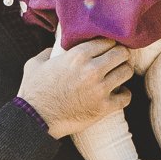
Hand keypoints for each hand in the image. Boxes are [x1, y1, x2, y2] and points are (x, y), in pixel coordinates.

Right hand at [18, 38, 132, 139]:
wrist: (36, 119)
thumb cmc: (33, 91)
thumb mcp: (35, 63)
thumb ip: (49, 52)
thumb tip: (55, 48)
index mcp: (77, 55)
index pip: (107, 40)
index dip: (109, 44)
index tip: (108, 48)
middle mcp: (92, 69)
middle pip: (121, 53)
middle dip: (121, 55)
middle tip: (117, 60)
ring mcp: (100, 89)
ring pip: (127, 72)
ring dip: (123, 73)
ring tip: (118, 76)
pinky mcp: (104, 107)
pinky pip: (126, 97)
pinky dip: (124, 95)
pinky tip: (118, 94)